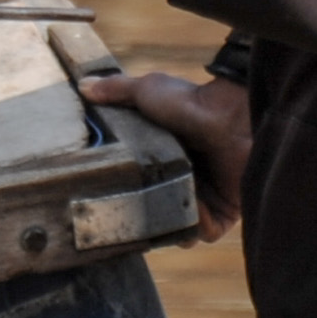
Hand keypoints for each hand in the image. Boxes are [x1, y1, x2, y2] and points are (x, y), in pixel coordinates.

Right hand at [80, 70, 247, 239]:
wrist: (232, 116)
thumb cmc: (192, 101)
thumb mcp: (147, 91)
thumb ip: (117, 90)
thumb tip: (83, 86)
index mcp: (167, 159)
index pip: (142, 188)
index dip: (128, 196)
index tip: (112, 199)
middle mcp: (187, 181)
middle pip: (158, 211)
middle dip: (146, 217)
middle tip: (133, 214)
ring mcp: (206, 198)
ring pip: (179, 227)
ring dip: (170, 223)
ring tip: (163, 209)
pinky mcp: (226, 211)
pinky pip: (205, 231)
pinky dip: (196, 224)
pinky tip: (192, 207)